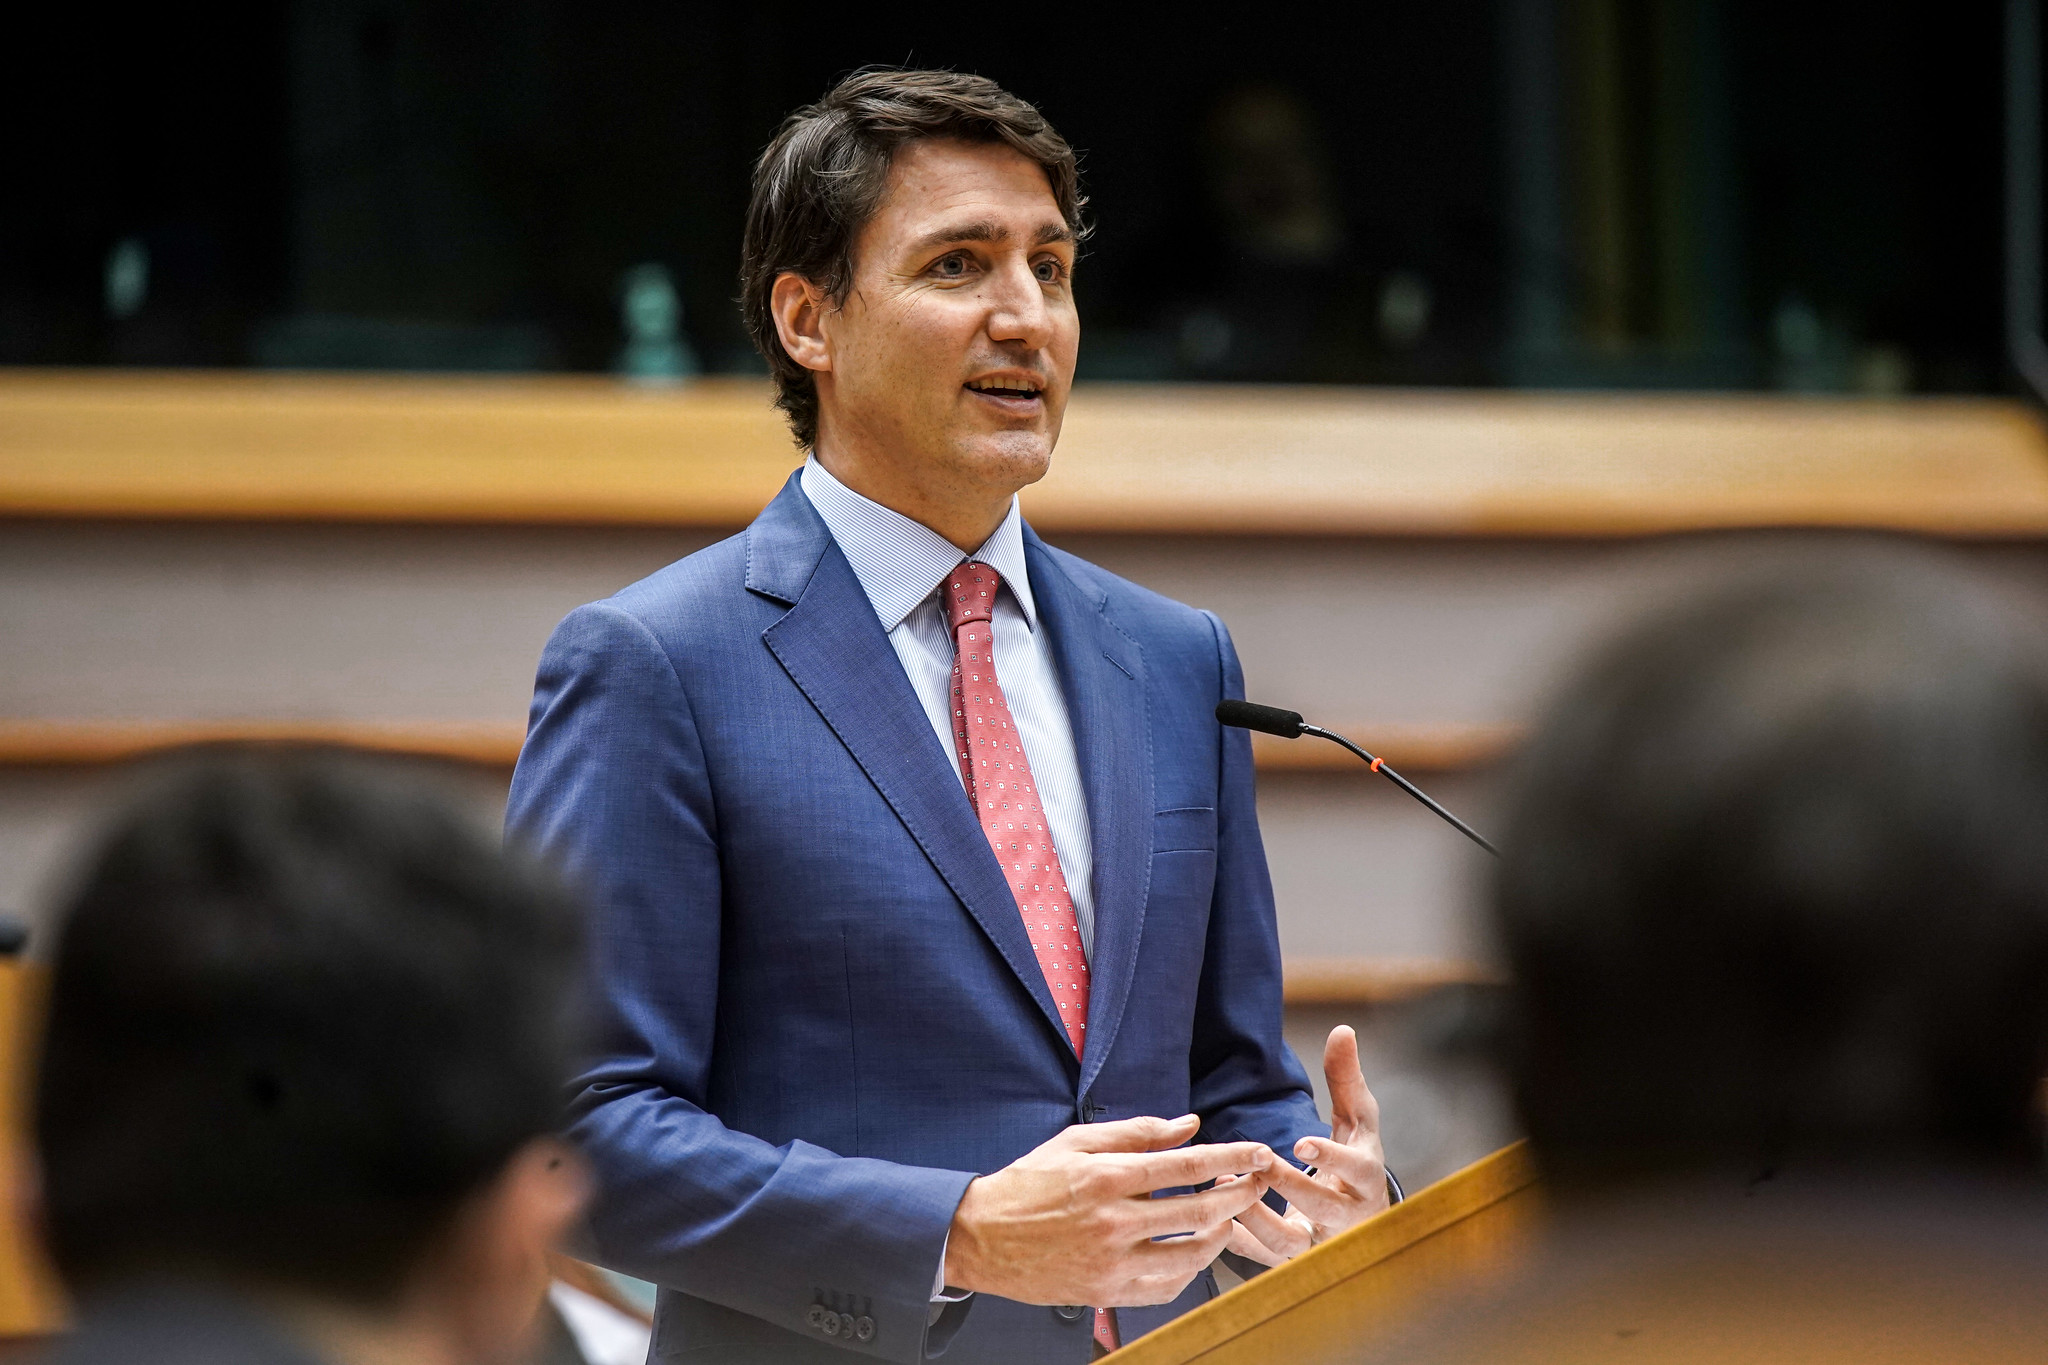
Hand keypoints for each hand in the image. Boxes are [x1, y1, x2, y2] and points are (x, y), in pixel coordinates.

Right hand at [943, 1114, 1273, 1306]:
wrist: (981, 1236)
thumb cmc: (1029, 1182)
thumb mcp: (1077, 1142)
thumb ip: (1137, 1132)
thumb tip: (1189, 1125)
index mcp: (1107, 1177)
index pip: (1186, 1167)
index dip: (1231, 1159)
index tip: (1258, 1152)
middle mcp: (1113, 1221)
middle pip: (1199, 1212)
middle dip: (1239, 1195)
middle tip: (1258, 1183)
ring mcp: (1110, 1261)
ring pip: (1189, 1255)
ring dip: (1220, 1235)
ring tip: (1229, 1218)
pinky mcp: (1105, 1292)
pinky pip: (1164, 1287)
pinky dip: (1189, 1271)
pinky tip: (1195, 1252)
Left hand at [1226, 1025, 1389, 1266]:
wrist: (1361, 1215)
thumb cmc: (1356, 1158)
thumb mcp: (1357, 1119)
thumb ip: (1346, 1078)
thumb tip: (1342, 1030)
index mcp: (1366, 1178)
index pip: (1357, 1170)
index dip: (1331, 1159)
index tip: (1301, 1143)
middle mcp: (1349, 1216)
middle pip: (1323, 1209)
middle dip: (1289, 1187)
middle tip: (1258, 1162)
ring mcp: (1322, 1243)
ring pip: (1291, 1244)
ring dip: (1257, 1216)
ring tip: (1229, 1182)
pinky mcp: (1295, 1261)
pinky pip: (1265, 1260)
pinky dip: (1241, 1240)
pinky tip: (1218, 1215)